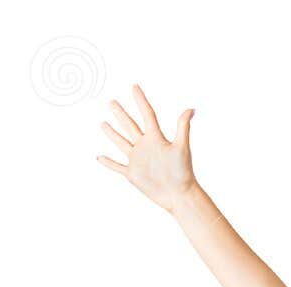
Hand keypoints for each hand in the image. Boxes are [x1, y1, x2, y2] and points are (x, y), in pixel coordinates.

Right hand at [96, 84, 195, 212]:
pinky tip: (99, 158)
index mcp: (156, 138)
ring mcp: (137, 160)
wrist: (179, 195)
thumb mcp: (182, 146)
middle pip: (130, 125)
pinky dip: (108, 163)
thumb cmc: (183, 172)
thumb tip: (191, 108)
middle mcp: (145, 146)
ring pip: (121, 143)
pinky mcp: (133, 174)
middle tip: (111, 102)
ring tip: (103, 123)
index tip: (134, 86)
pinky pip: (117, 166)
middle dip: (120, 114)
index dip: (141, 100)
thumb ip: (183, 126)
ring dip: (112, 133)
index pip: (147, 114)